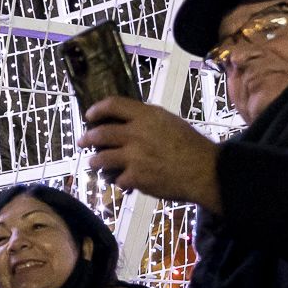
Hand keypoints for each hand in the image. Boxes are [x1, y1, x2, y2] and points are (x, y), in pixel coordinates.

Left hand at [78, 98, 222, 212]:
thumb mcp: (169, 122)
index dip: (97, 109)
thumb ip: (147, 120)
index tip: (89, 115)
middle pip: (100, 133)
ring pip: (101, 158)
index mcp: (146, 115)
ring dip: (95, 161)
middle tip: (82, 141)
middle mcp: (136, 133)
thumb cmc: (191, 145)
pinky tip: (122, 183)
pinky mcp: (136, 177)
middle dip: (87, 138)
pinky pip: (118, 180)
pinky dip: (118, 182)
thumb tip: (127, 122)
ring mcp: (134, 156)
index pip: (113, 104)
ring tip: (94, 163)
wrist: (205, 171)